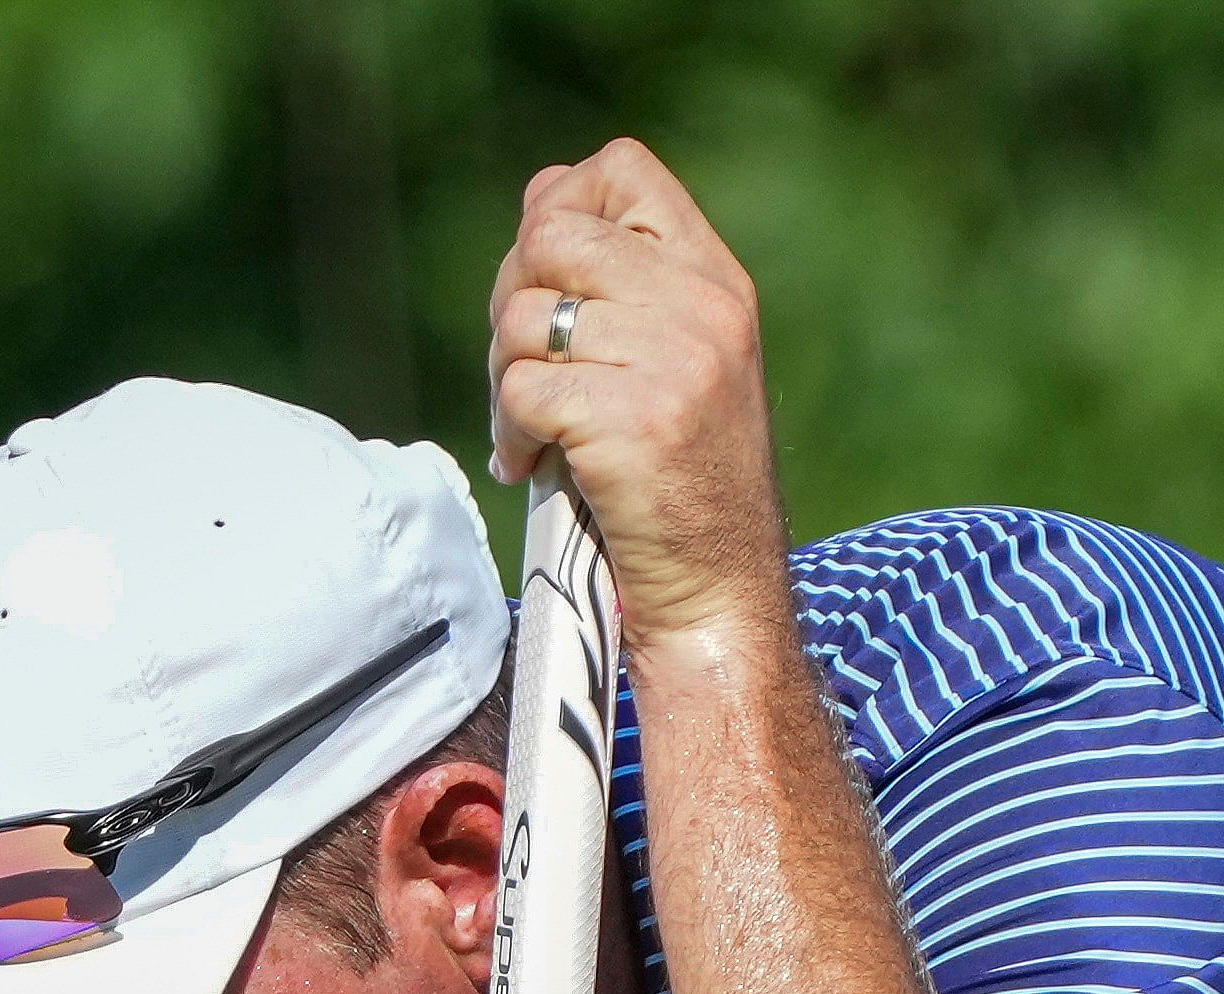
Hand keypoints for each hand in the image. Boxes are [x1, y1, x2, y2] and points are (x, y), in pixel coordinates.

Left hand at [485, 140, 790, 647]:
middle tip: (521, 368)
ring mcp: (673, 361)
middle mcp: (702, 307)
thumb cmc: (683, 485)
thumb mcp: (679, 362)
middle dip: (510, 299)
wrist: (720, 594)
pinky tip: (532, 465)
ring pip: (523, 317)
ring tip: (530, 431)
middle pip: (552, 235)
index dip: (561, 206)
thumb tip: (540, 201)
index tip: (547, 279)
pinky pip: (523, 389)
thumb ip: (624, 285)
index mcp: (716, 280)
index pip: (623, 171)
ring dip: (503, 381)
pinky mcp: (633, 420)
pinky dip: (511, 432)